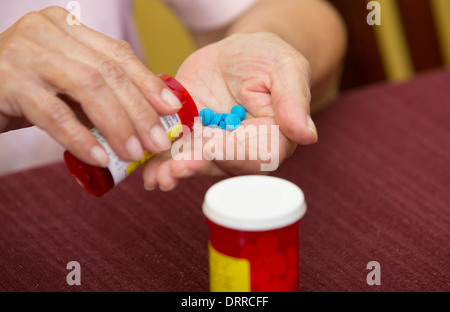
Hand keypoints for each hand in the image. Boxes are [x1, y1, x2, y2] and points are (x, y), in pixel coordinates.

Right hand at [0, 6, 181, 166]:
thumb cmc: (24, 90)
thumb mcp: (65, 84)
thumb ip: (100, 93)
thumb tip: (146, 121)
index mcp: (66, 28)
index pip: (118, 54)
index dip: (148, 83)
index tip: (172, 109)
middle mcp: (47, 32)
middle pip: (108, 72)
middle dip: (139, 110)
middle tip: (157, 142)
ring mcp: (26, 52)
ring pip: (88, 88)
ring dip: (117, 125)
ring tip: (133, 153)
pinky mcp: (7, 80)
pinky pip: (54, 113)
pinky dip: (80, 137)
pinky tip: (99, 156)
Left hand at [142, 32, 317, 190]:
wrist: (238, 54)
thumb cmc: (268, 58)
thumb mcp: (286, 69)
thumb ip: (294, 101)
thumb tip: (306, 135)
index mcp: (272, 138)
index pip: (257, 154)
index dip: (235, 154)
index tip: (213, 150)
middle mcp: (242, 149)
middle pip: (222, 165)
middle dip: (197, 167)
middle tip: (174, 170)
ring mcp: (214, 145)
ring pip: (196, 163)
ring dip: (174, 171)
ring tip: (156, 176)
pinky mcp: (191, 137)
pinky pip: (176, 151)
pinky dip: (160, 161)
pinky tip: (146, 170)